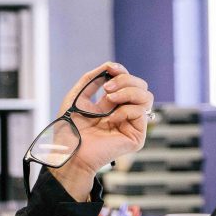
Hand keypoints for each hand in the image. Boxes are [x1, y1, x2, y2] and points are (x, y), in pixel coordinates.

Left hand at [50, 62, 152, 198]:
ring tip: (109, 99)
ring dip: (127, 92)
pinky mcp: (137, 137)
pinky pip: (141, 113)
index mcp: (113, 104)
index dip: (122, 72)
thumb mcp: (77, 96)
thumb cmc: (69, 127)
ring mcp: (132, 124)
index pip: (128, 81)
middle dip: (126, 80)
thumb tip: (110, 66)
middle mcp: (125, 113)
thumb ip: (92, 79)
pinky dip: (125, 111)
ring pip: (147, 97)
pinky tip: (110, 119)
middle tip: (107, 88)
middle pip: (141, 86)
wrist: (69, 150)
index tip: (111, 68)